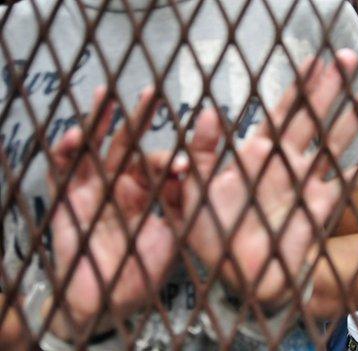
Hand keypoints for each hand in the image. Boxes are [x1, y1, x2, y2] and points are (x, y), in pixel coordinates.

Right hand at [48, 86, 180, 331]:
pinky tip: (75, 136)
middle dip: (138, 117)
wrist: (112, 301)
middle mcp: (121, 186)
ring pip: (94, 149)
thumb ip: (184, 204)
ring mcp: (94, 191)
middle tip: (152, 92)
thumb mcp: (174, 233)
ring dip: (98, 122)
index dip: (174, 159)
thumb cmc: (145, 269)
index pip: (161, 163)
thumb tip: (201, 172)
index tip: (192, 155)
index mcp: (147, 193)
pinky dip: (66, 153)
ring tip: (105, 95)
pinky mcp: (68, 202)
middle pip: (128, 144)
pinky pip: (64, 173)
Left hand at [183, 49, 357, 302]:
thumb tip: (207, 111)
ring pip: (334, 142)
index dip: (297, 86)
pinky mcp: (319, 206)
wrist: (236, 274)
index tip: (314, 60)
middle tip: (347, 58)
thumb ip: (201, 151)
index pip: (281, 112)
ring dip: (354, 118)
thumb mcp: (195, 189)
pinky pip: (348, 182)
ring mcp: (305, 182)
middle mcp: (286, 162)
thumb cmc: (212, 231)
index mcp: (257, 153)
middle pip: (313, 117)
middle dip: (330, 88)